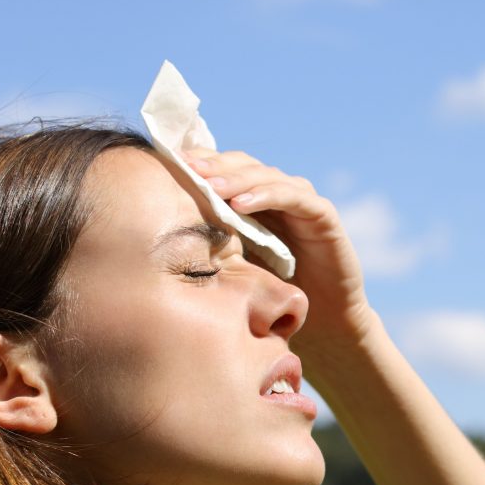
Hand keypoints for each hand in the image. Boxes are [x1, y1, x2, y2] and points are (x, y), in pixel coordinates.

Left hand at [182, 148, 374, 351]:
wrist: (323, 320)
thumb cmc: (275, 294)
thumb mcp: (234, 265)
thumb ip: (211, 242)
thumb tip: (162, 232)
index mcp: (255, 201)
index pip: (226, 169)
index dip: (200, 164)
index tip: (168, 165)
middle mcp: (279, 194)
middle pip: (243, 165)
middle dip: (213, 165)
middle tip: (185, 167)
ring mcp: (302, 201)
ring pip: (266, 176)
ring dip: (236, 179)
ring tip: (209, 186)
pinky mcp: (323, 215)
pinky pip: (294, 197)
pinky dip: (267, 195)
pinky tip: (241, 204)